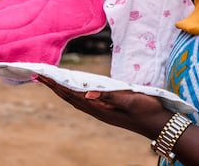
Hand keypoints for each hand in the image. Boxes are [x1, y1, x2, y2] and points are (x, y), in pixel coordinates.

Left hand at [36, 75, 171, 139]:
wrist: (160, 124)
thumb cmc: (147, 110)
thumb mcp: (130, 100)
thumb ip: (109, 96)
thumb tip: (86, 93)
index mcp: (99, 107)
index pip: (70, 93)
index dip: (55, 84)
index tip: (41, 76)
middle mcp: (96, 110)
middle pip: (68, 96)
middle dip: (52, 86)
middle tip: (38, 75)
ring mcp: (100, 111)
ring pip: (73, 99)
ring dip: (60, 89)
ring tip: (48, 81)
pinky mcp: (105, 109)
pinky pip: (82, 100)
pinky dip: (71, 93)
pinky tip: (70, 90)